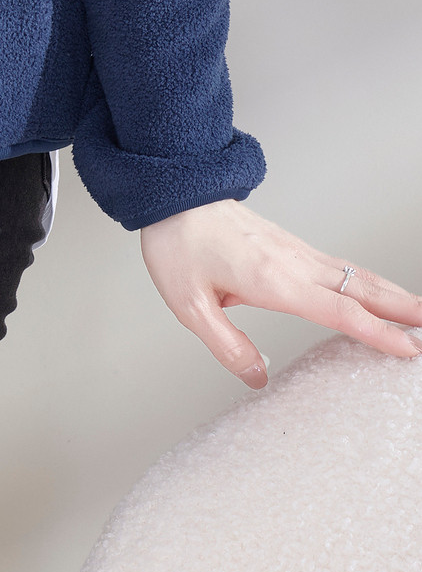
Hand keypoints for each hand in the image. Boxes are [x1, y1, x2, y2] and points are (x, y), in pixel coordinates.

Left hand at [139, 198, 421, 388]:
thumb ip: (226, 344)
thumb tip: (257, 377)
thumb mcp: (189, 305)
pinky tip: (376, 289)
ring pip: (354, 274)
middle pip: (360, 289)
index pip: (338, 312)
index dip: (377, 333)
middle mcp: (292, 262)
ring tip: (421, 312)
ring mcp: (295, 250)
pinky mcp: (290, 245)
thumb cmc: (178, 245)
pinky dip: (368, 280)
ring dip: (392, 292)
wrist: (174, 194)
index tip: (409, 349)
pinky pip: (339, 265)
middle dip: (403, 309)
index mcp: (272, 280)